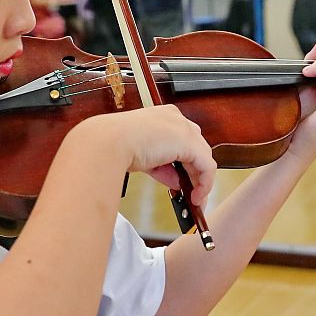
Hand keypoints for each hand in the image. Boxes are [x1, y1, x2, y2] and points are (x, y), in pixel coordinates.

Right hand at [83, 105, 216, 206]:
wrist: (109, 142)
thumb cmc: (115, 145)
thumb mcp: (144, 157)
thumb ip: (163, 166)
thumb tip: (176, 180)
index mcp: (162, 117)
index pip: (181, 142)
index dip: (182, 165)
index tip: (179, 181)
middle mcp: (176, 119)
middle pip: (195, 149)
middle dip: (194, 174)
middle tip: (192, 193)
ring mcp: (184, 128)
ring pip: (203, 158)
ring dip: (200, 181)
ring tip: (194, 198)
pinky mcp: (190, 142)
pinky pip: (206, 166)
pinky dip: (204, 184)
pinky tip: (196, 196)